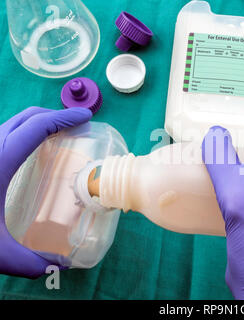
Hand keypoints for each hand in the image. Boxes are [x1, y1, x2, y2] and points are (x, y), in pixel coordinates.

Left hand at [0, 107, 91, 277]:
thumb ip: (28, 262)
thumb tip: (57, 268)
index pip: (36, 128)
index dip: (63, 119)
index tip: (84, 118)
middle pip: (25, 118)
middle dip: (53, 116)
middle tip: (75, 126)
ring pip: (11, 124)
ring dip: (35, 124)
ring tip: (56, 137)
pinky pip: (1, 136)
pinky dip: (20, 135)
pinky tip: (26, 154)